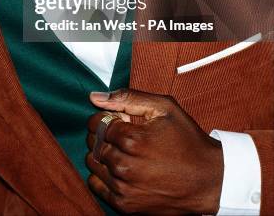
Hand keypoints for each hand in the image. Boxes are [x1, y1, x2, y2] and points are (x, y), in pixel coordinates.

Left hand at [86, 89, 223, 214]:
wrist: (209, 180)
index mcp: (133, 139)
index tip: (119, 120)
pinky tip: (120, 168)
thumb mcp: (164, 107)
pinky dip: (102, 174)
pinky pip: (96, 185)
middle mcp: (125, 166)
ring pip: (93, 163)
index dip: (106, 118)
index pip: (97, 124)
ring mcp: (124, 188)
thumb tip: (94, 97)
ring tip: (123, 151)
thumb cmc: (187, 140)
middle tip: (124, 135)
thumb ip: (128, 97)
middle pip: (94, 143)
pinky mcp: (126, 205)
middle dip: (104, 135)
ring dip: (102, 153)